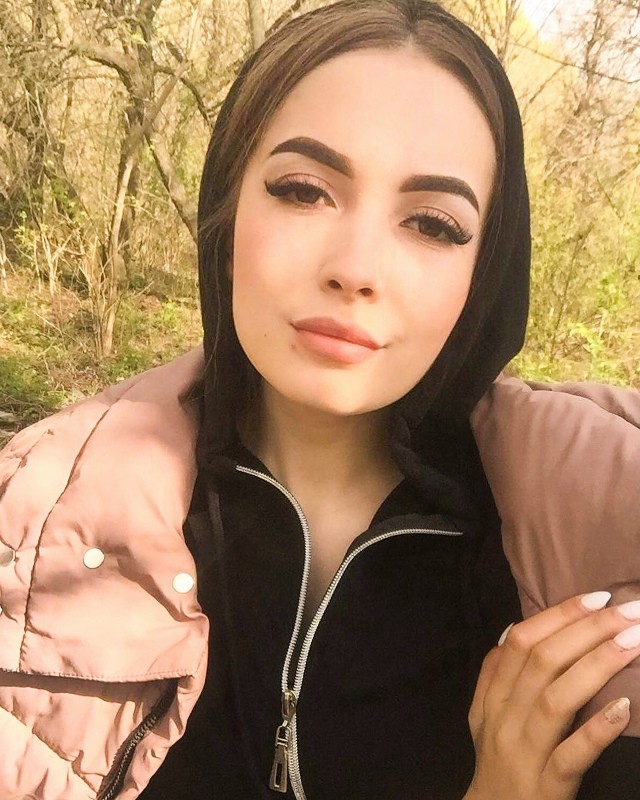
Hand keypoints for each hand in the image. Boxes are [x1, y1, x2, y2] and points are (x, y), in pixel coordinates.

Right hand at [464, 591, 639, 799]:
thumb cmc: (496, 761)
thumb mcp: (483, 714)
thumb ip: (494, 672)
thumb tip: (515, 628)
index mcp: (494, 695)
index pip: (522, 642)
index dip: (559, 616)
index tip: (598, 598)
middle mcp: (506, 717)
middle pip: (543, 662)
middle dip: (588, 631)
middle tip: (630, 611)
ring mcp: (525, 752)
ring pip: (557, 699)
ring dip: (597, 665)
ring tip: (634, 642)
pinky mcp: (547, 787)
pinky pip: (571, 754)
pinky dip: (596, 729)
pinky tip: (623, 707)